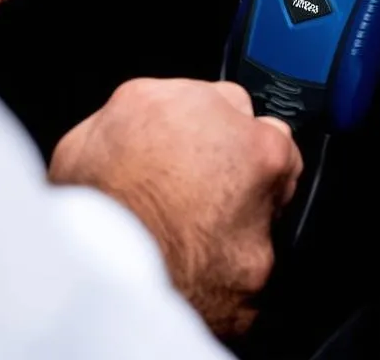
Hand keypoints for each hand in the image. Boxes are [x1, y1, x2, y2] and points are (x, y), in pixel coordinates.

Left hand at [49, 78, 303, 337]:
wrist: (98, 277)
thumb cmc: (171, 275)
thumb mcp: (253, 276)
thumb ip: (264, 230)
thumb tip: (257, 232)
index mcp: (257, 148)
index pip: (281, 143)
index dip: (264, 177)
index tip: (247, 198)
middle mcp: (206, 110)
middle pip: (229, 109)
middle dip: (221, 142)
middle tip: (200, 191)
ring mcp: (150, 104)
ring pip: (175, 103)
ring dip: (173, 135)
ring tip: (158, 187)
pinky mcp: (102, 113)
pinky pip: (124, 120)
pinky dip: (126, 144)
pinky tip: (124, 184)